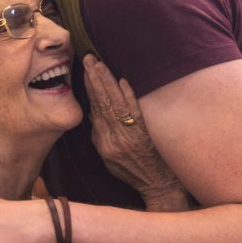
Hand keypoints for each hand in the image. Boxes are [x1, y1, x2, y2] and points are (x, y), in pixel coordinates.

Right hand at [86, 56, 183, 205]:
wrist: (156, 184)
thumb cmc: (132, 170)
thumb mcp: (108, 159)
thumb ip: (99, 136)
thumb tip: (94, 114)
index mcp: (103, 143)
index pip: (94, 110)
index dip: (89, 89)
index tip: (85, 71)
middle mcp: (114, 138)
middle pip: (102, 103)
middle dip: (94, 79)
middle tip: (90, 59)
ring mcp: (130, 135)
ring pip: (115, 104)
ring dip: (107, 81)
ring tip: (100, 64)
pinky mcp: (145, 133)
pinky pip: (135, 111)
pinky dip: (128, 95)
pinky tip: (123, 81)